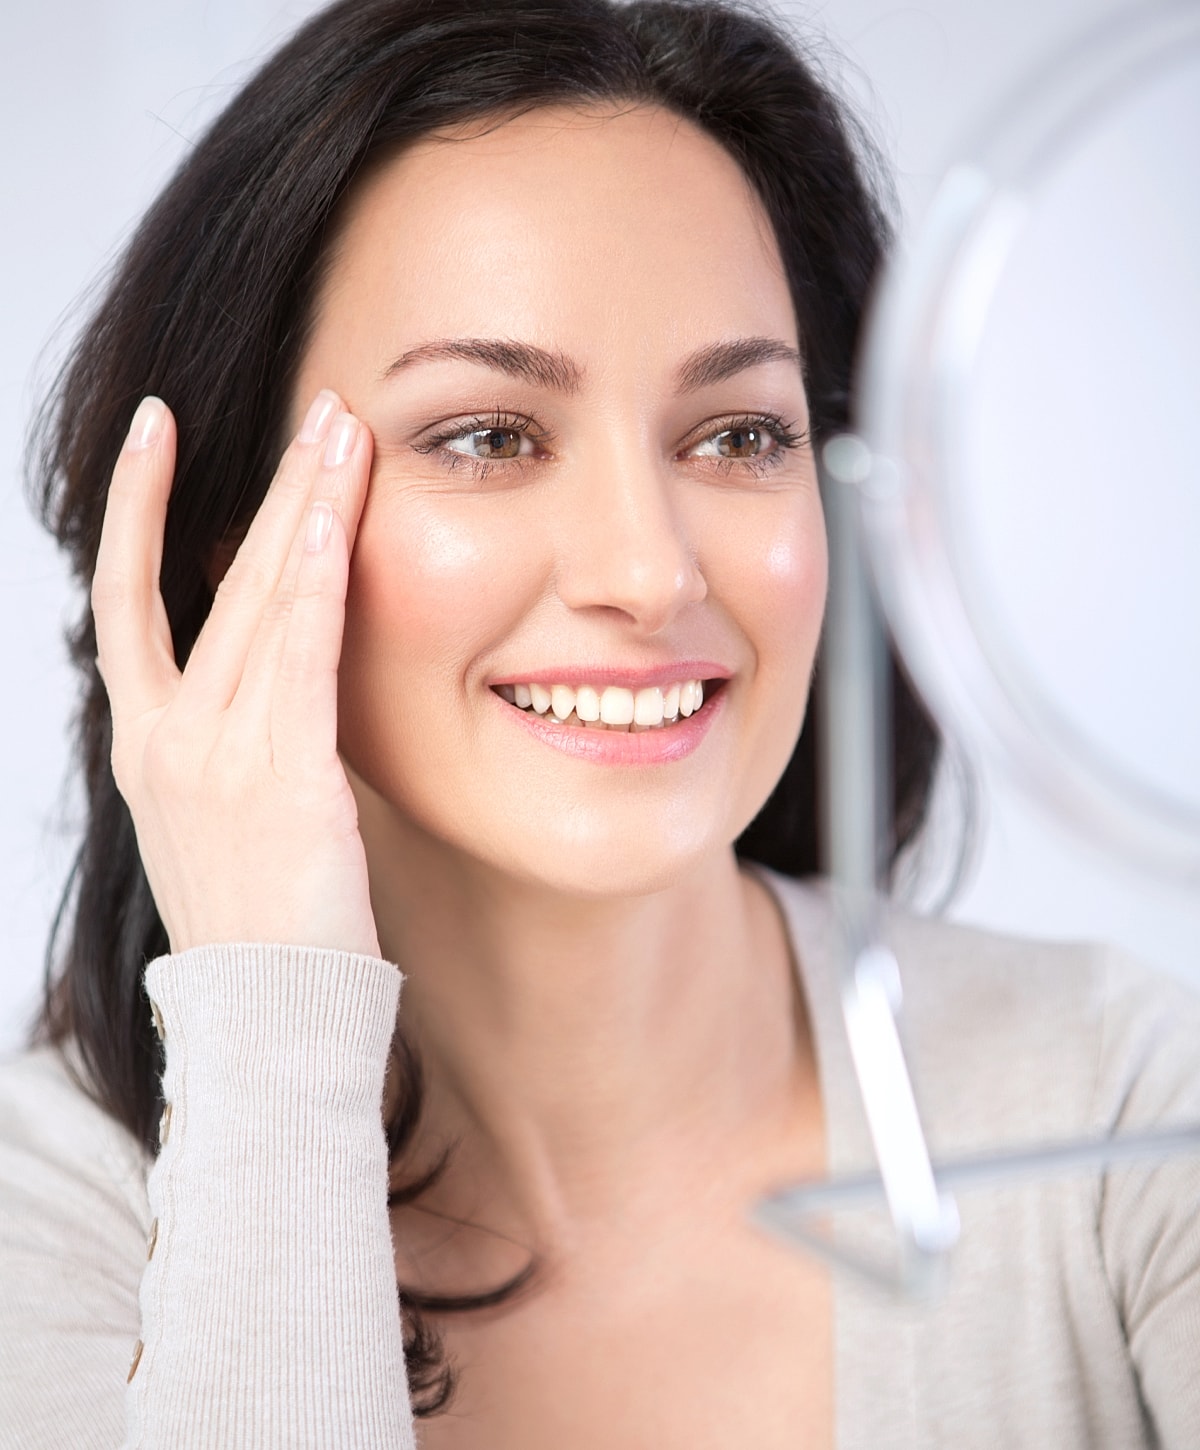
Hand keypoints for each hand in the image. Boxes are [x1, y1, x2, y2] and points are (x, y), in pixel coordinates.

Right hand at [92, 390, 380, 957]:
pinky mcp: (284, 777)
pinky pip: (302, 656)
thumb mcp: (219, 821)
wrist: (269, 1018)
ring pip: (262, 601)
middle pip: (214, 580)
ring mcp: (218, 755)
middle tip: (314, 410)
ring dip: (305, 508)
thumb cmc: (261, 923)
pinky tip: (334, 517)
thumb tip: (274, 681)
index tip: (156, 434)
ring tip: (341, 431)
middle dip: (269, 487)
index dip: (138, 511)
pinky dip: (318, 580)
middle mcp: (168, 738)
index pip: (129, 601)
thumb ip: (231, 742)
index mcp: (146, 745)